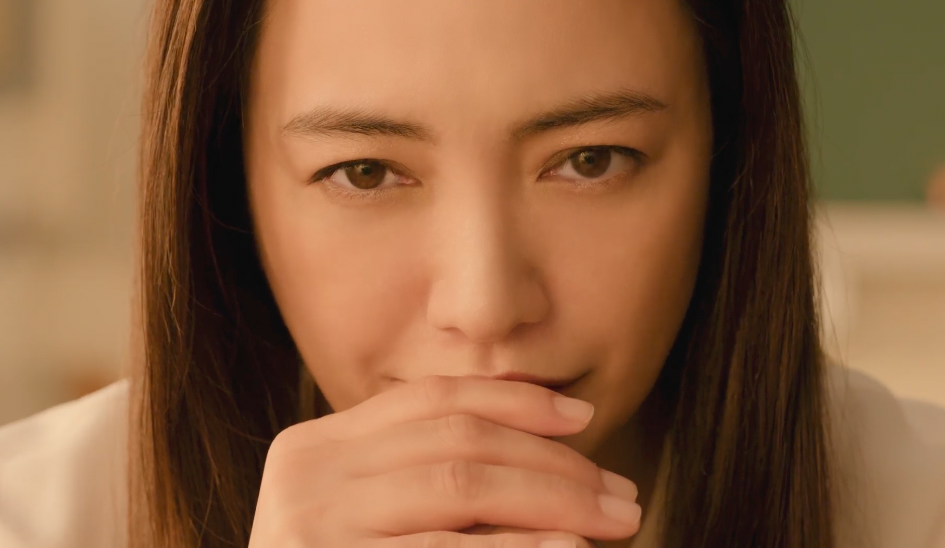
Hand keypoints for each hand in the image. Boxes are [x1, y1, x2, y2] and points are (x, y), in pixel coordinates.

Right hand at [248, 375, 641, 546]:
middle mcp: (307, 473)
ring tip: (616, 517)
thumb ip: (429, 477)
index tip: (582, 416)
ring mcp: (314, 526)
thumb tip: (551, 453)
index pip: (431, 399)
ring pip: (462, 484)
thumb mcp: (370, 516)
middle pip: (458, 440)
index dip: (514, 400)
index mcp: (315, 446)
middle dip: (553, 460)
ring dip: (554, 496)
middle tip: (619, 489)